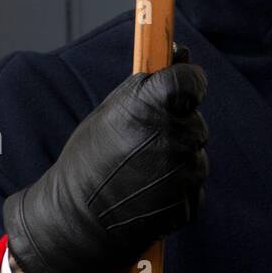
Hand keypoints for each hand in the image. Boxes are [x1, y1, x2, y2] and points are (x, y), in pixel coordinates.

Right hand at [3, 45, 207, 272]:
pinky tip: (147, 192)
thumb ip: (150, 82)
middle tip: (144, 140)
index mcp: (152, 106)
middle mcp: (174, 137)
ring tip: (140, 170)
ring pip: (195, 155)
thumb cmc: (89, 157)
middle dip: (177, 127)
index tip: (182, 86)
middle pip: (195, 121)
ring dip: (177, 159)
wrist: (76, 220)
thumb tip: (181, 52)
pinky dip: (176, 189)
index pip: (192, 80)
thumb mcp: (112, 109)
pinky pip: (192, 187)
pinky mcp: (188, 204)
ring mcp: (184, 173)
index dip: (189, 81)